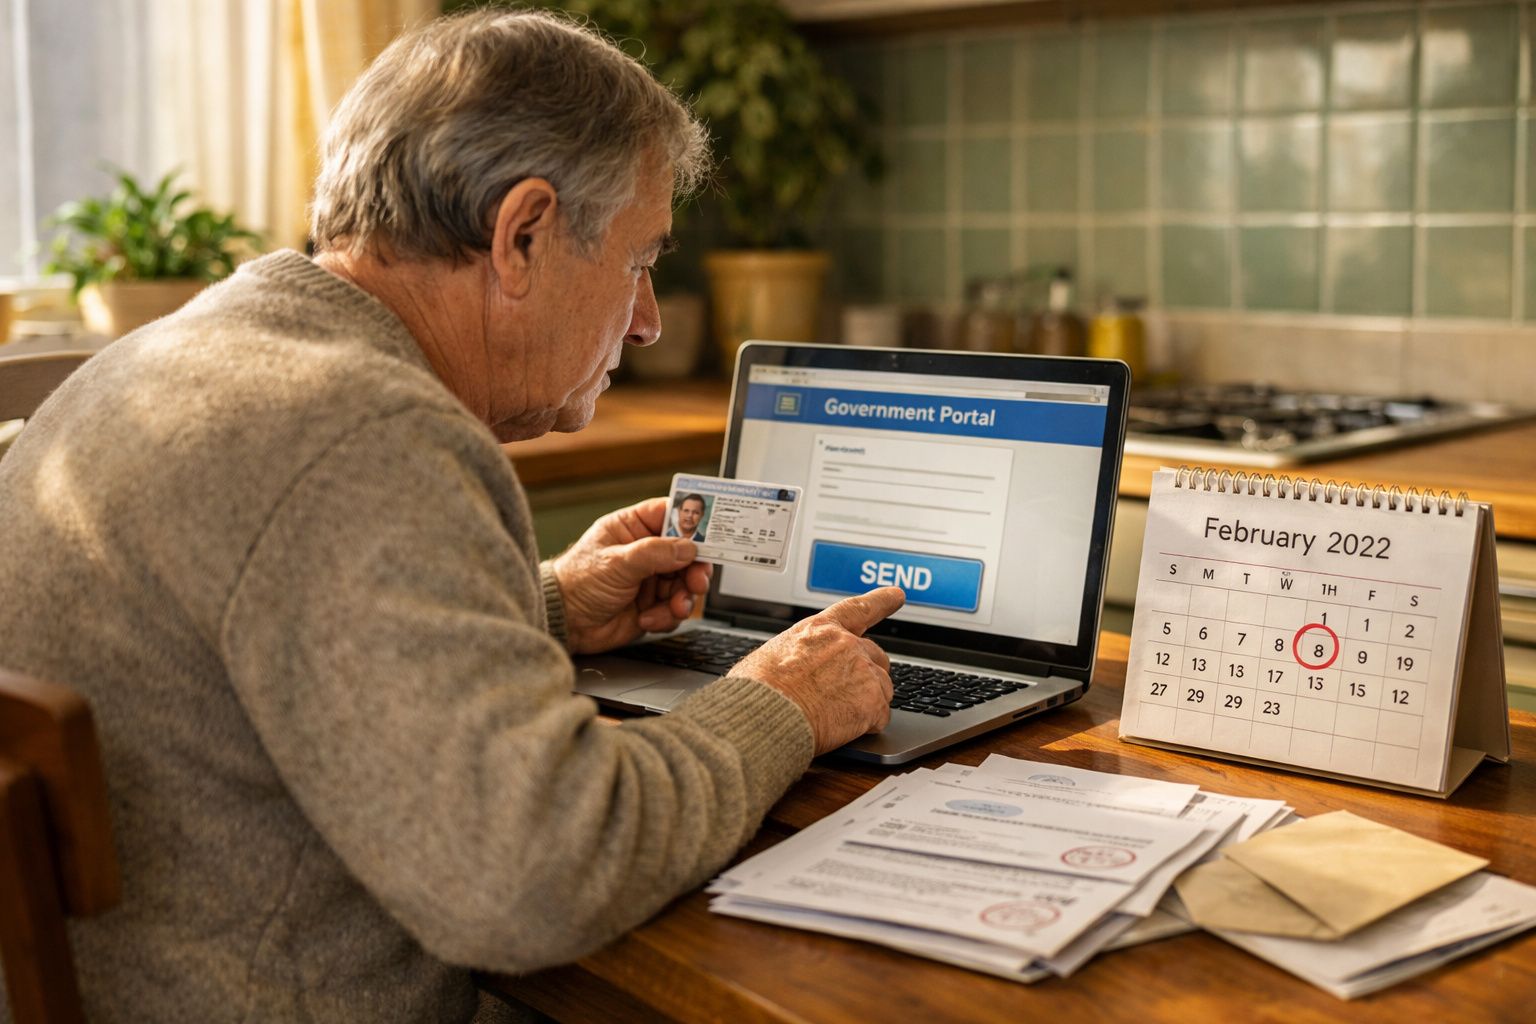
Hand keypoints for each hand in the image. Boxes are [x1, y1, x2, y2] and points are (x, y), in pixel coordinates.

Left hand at [549, 497, 712, 654]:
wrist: (564, 624)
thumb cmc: (576, 582)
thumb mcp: (616, 562)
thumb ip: (654, 553)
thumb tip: (688, 547)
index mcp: (633, 528)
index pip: (670, 515)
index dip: (692, 523)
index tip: (711, 534)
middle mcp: (645, 551)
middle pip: (687, 553)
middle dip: (695, 569)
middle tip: (697, 581)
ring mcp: (650, 579)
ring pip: (686, 583)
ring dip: (683, 598)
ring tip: (673, 607)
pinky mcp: (652, 605)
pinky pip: (675, 609)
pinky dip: (667, 616)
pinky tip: (647, 618)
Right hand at [731, 587, 905, 754]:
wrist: (765, 715)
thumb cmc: (759, 689)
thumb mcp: (770, 655)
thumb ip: (795, 655)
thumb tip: (789, 669)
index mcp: (820, 629)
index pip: (857, 609)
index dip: (881, 601)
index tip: (897, 594)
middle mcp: (846, 645)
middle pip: (875, 655)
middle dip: (868, 672)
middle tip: (850, 692)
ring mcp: (863, 671)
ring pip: (883, 687)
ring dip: (869, 701)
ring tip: (840, 716)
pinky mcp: (872, 701)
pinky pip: (881, 715)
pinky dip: (869, 724)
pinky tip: (847, 728)